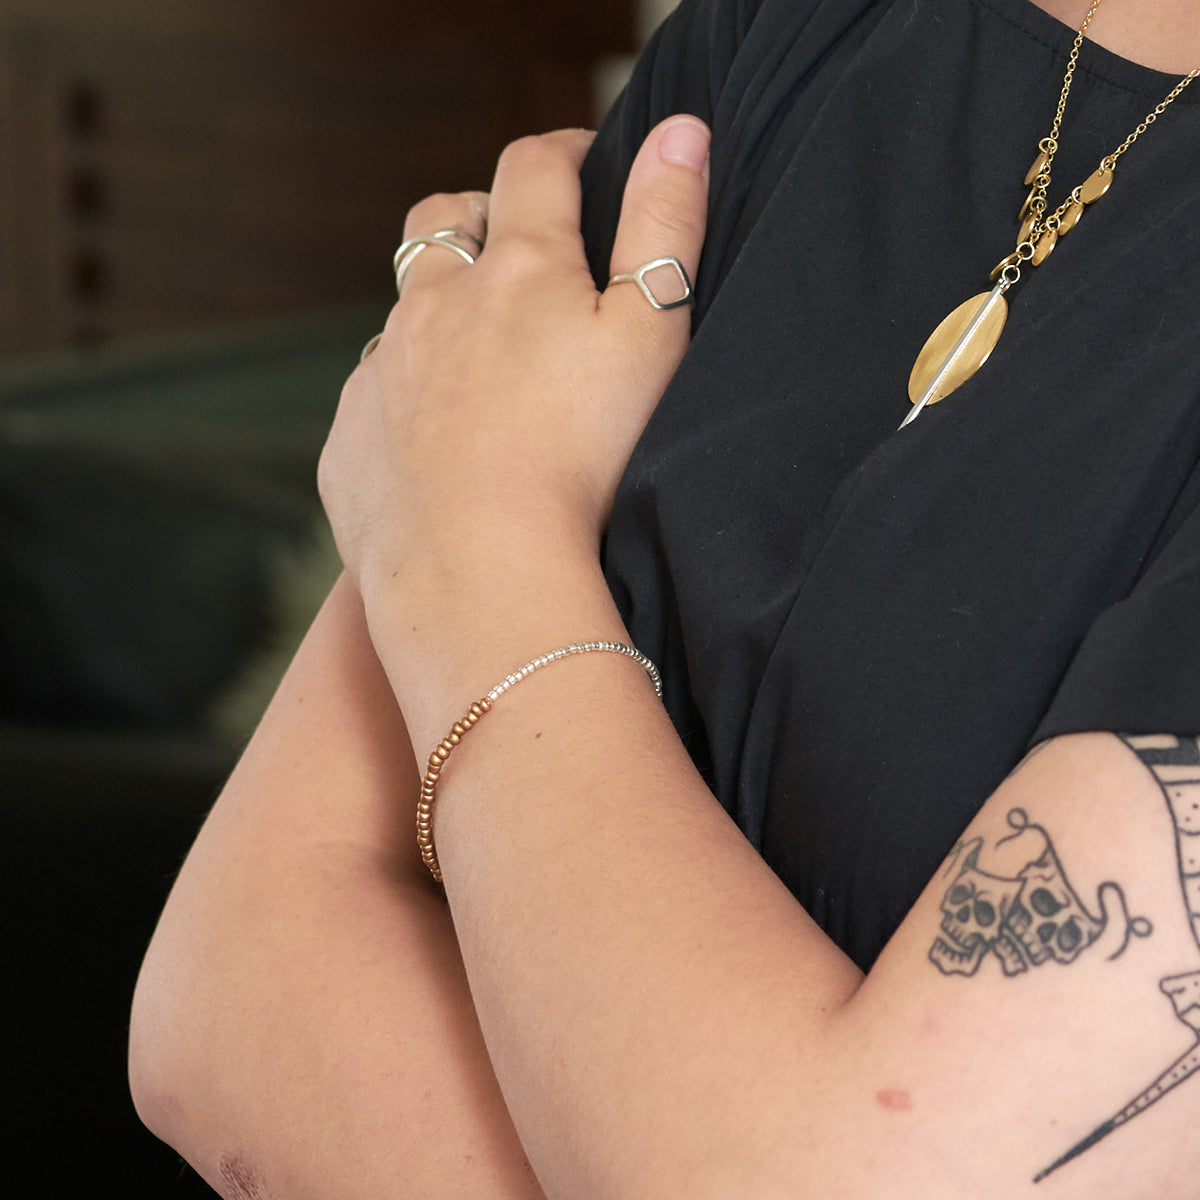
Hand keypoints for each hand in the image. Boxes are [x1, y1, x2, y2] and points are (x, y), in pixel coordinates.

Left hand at [318, 116, 710, 604]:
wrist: (478, 570)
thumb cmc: (581, 458)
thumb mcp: (650, 335)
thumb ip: (665, 226)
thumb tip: (680, 129)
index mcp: (517, 269)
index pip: (535, 167)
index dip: (566, 151)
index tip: (587, 161)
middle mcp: (434, 304)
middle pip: (445, 221)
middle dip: (481, 214)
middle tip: (518, 246)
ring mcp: (382, 371)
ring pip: (404, 310)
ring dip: (439, 310)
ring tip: (481, 356)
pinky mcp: (351, 438)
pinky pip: (373, 394)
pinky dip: (404, 394)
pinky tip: (438, 438)